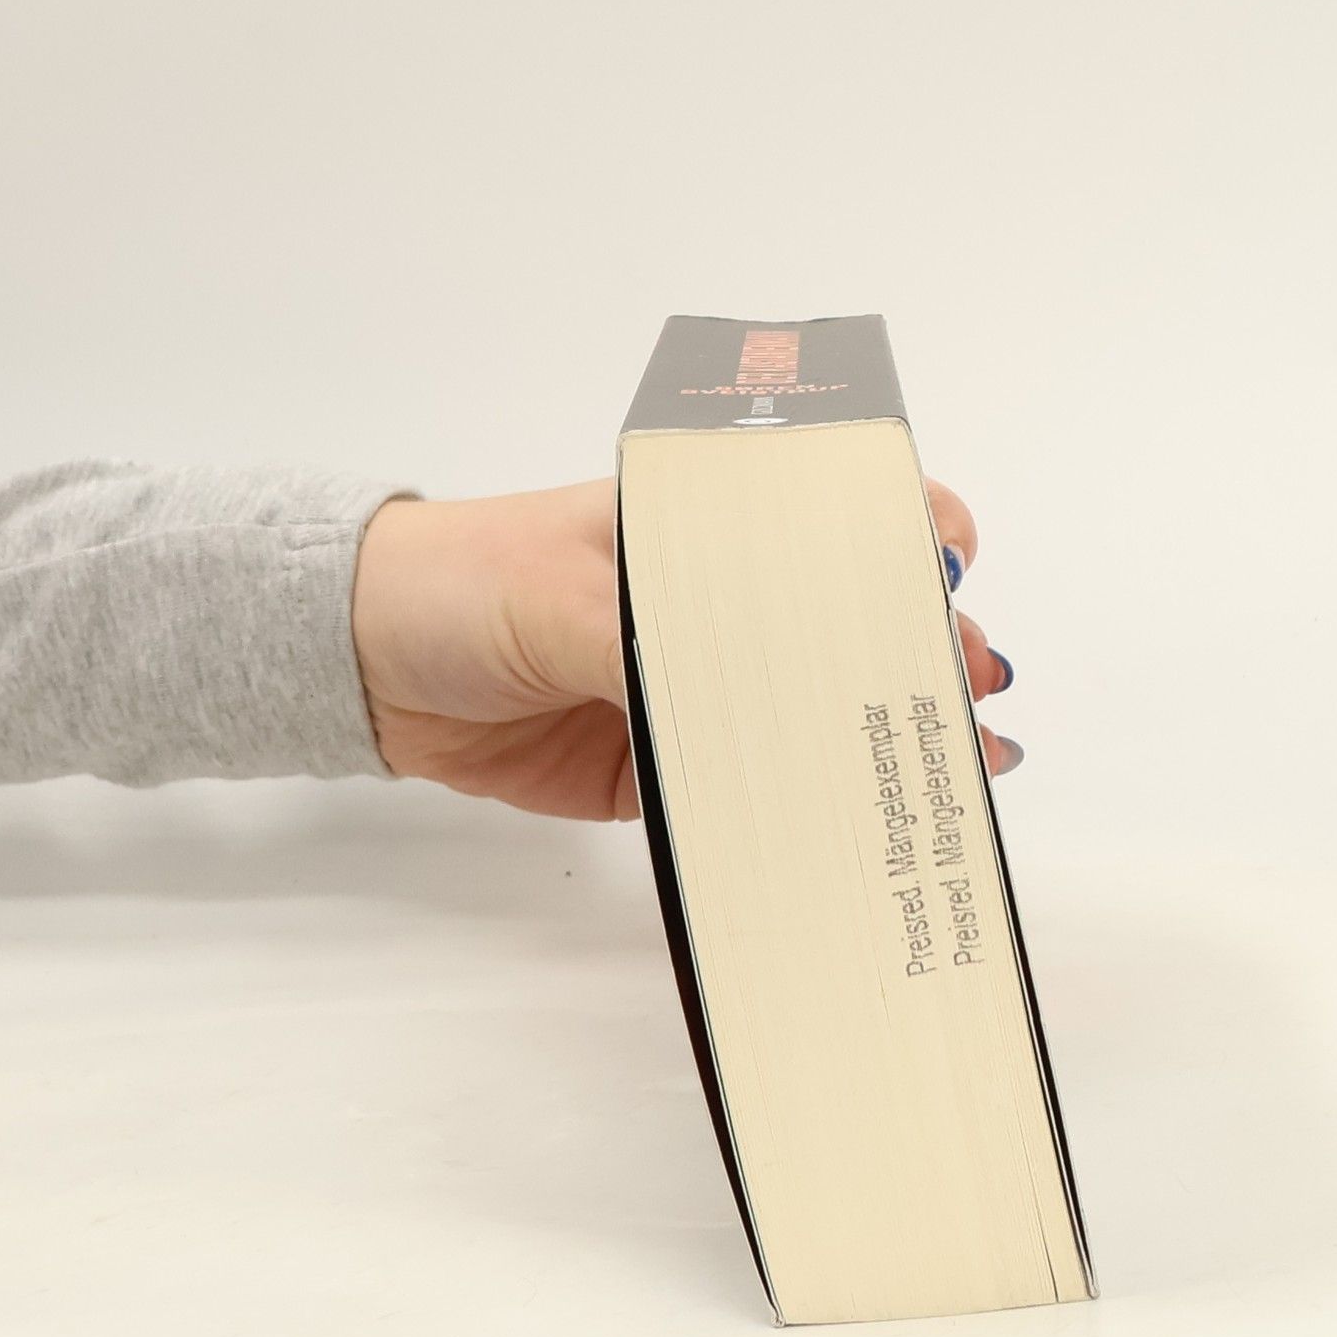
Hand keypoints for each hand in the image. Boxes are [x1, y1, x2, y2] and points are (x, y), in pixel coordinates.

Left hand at [351, 477, 1019, 819]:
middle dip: (920, 652)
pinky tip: (863, 822)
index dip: (910, 534)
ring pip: (813, 710)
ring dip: (882, 736)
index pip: (837, 514)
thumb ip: (654, 644)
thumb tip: (749, 698)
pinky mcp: (669, 763)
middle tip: (967, 692)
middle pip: (848, 623)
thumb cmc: (468, 584)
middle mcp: (722, 604)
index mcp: (710, 530)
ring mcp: (700, 687)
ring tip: (962, 763)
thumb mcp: (566, 594)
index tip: (953, 571)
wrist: (369, 664)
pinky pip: (748, 789)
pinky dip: (803, 807)